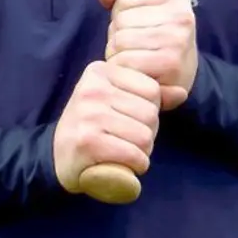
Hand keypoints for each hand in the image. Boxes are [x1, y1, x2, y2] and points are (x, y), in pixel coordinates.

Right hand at [52, 61, 160, 193]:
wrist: (55, 155)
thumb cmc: (92, 125)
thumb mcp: (117, 101)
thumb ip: (147, 95)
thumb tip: (182, 92)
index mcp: (100, 71)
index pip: (151, 90)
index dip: (150, 111)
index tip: (133, 121)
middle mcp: (92, 88)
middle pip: (150, 113)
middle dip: (149, 133)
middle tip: (130, 141)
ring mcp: (88, 114)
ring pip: (145, 136)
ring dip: (143, 152)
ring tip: (127, 152)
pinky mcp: (87, 141)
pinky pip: (133, 154)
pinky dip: (137, 164)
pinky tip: (126, 165)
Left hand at [96, 0, 197, 110]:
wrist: (182, 78)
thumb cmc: (157, 41)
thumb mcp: (143, 14)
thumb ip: (120, 0)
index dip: (121, 16)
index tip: (139, 27)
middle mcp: (181, 14)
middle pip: (121, 20)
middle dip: (118, 36)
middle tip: (135, 48)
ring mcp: (178, 38)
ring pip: (120, 41)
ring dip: (118, 54)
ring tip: (134, 59)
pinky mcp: (170, 63)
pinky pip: (125, 61)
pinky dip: (123, 69)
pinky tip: (135, 71)